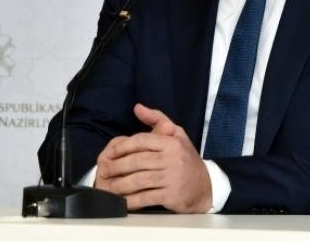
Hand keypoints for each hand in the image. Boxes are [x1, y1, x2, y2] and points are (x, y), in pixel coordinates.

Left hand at [95, 104, 211, 212]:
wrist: (205, 186)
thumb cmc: (186, 158)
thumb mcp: (177, 134)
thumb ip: (157, 119)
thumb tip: (137, 108)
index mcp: (171, 143)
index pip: (141, 141)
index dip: (122, 147)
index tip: (110, 152)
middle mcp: (172, 159)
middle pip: (136, 161)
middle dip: (116, 167)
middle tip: (103, 170)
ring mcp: (171, 178)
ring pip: (138, 180)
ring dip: (119, 185)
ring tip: (108, 187)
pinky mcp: (171, 196)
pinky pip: (146, 197)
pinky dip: (131, 201)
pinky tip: (122, 201)